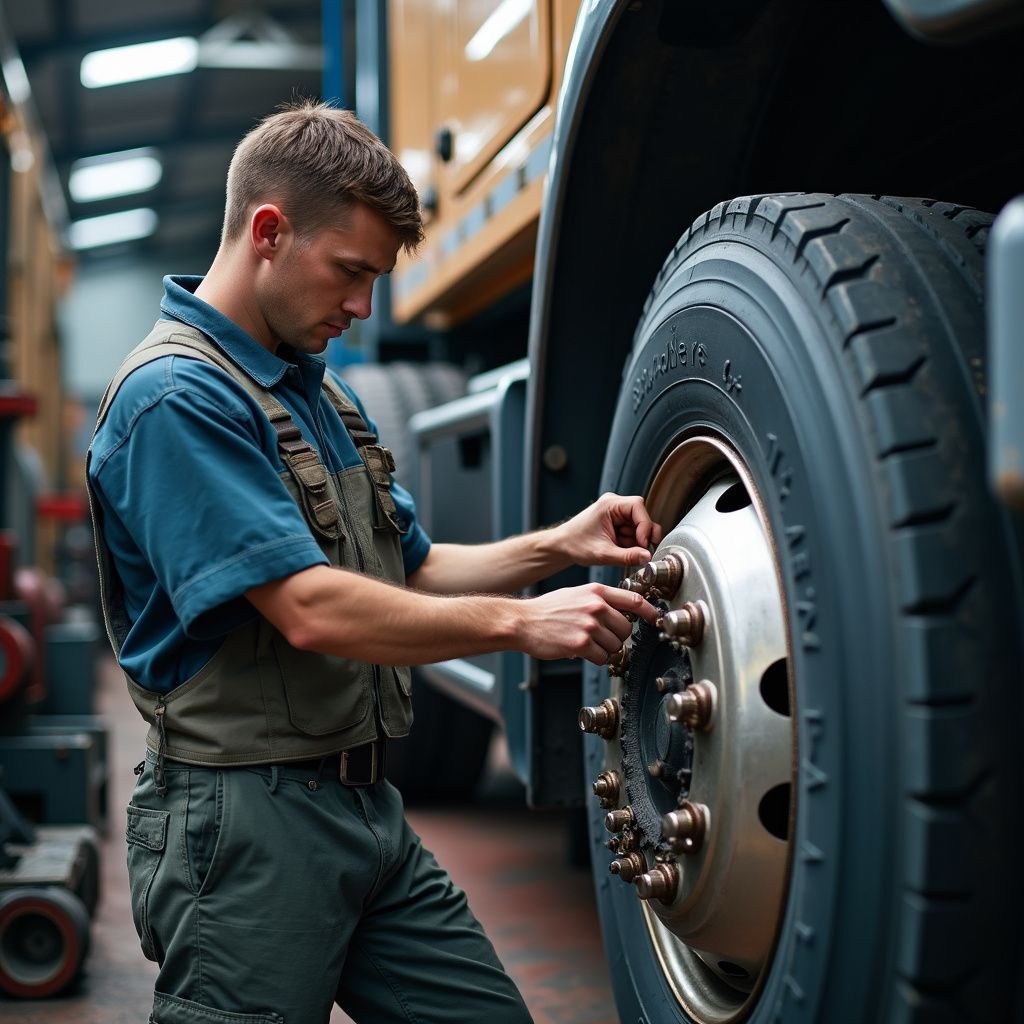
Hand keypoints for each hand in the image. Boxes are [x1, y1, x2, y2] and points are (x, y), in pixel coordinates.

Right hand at [518, 583, 659, 664]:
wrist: (523, 621)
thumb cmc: (548, 609)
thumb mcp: (577, 594)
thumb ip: (601, 599)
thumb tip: (624, 610)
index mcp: (596, 591)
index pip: (633, 600)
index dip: (649, 611)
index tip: (655, 618)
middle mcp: (596, 606)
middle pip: (626, 628)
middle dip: (617, 636)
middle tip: (600, 637)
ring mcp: (589, 625)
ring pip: (615, 645)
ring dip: (604, 649)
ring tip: (587, 642)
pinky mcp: (582, 644)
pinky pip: (602, 658)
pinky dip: (594, 658)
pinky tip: (581, 650)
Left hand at [553, 492, 663, 568]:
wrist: (562, 547)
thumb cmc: (575, 544)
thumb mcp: (603, 554)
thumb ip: (627, 556)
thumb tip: (647, 557)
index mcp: (610, 504)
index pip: (638, 506)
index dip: (644, 525)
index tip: (643, 543)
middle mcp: (615, 505)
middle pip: (642, 517)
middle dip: (641, 536)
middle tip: (639, 551)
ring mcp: (617, 514)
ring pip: (639, 527)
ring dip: (635, 542)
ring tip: (620, 551)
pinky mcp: (617, 524)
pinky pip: (633, 533)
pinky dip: (630, 544)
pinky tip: (619, 549)